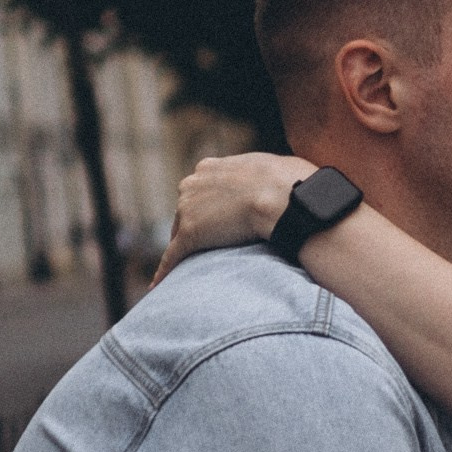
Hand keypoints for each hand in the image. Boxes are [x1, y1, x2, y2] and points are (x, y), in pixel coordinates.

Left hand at [150, 153, 317, 284]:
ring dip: (188, 250)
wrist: (284, 196)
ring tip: (193, 269)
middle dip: (198, 226)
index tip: (222, 219)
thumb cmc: (291, 181)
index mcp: (210, 167)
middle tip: (215, 245)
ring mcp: (187, 209)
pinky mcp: (189, 234)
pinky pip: (173, 256)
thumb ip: (263, 174)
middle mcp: (192, 184)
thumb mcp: (274, 167)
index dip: (212, 206)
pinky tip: (159, 284)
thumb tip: (281, 181)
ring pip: (179, 234)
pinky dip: (166, 270)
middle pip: (186, 211)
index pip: (201, 190)